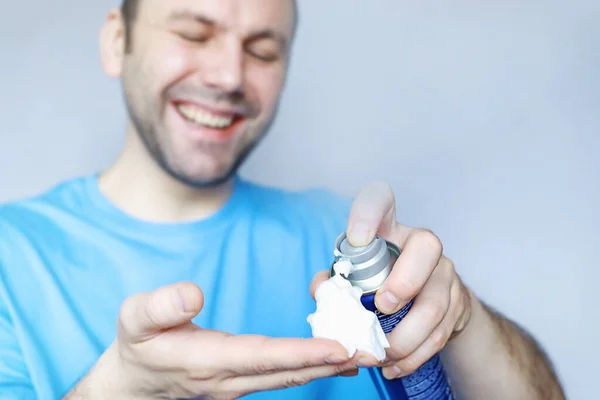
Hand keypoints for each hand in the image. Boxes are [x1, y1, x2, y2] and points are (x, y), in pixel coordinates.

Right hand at [80, 282, 357, 399]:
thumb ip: (160, 305)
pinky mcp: (243, 382)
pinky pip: (284, 376)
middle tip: (375, 352)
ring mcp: (238, 385)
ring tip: (366, 355)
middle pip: (289, 371)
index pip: (263, 356)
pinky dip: (313, 367)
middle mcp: (230, 378)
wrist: (133, 384)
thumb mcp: (135, 319)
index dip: (303, 353)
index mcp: (207, 359)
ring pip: (291, 377)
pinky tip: (336, 360)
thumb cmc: (138, 346)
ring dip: (329, 367)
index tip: (340, 348)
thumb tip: (193, 293)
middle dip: (333, 363)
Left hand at [311, 182, 471, 379]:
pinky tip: (392, 366)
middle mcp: (422, 245)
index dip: (368, 213)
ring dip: (404, 336)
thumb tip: (322, 291)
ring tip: (379, 353)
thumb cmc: (382, 278)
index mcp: (389, 229)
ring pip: (435, 304)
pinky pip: (439, 334)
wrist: (430, 296)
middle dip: (403, 283)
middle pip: (427, 247)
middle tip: (379, 307)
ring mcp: (445, 273)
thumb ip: (335, 279)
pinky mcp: (457, 304)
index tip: (357, 238)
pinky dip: (414, 356)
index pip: (380, 200)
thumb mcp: (356, 273)